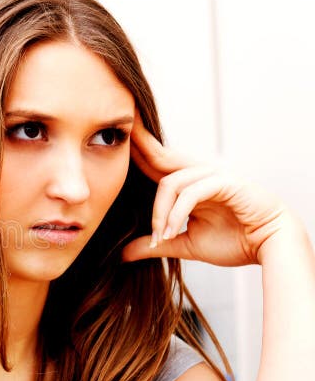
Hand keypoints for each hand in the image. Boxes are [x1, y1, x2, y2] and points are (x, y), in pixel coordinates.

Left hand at [121, 113, 290, 265]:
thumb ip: (155, 244)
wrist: (269, 247)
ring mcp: (213, 175)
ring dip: (160, 212)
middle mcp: (199, 173)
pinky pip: (191, 192)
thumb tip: (123, 254)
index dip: (134, 150)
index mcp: (188, 182)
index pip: (154, 162)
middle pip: (160, 154)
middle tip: (119, 125)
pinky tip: (172, 232)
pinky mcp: (227, 183)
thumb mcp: (183, 244)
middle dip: (138, 141)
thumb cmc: (233, 241)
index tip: (112, 137)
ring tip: (160, 236)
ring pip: (170, 182)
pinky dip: (177, 213)